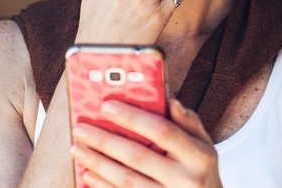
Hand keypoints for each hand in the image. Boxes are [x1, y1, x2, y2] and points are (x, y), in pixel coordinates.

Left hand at [70, 99, 222, 187]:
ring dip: (97, 163)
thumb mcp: (204, 145)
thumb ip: (188, 122)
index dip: (133, 117)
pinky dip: (103, 186)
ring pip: (126, 180)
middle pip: (137, 156)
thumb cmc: (200, 171)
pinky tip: (88, 174)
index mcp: (199, 156)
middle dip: (104, 141)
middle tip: (81, 129)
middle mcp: (185, 179)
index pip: (162, 131)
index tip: (106, 105)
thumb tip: (171, 101)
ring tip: (77, 149)